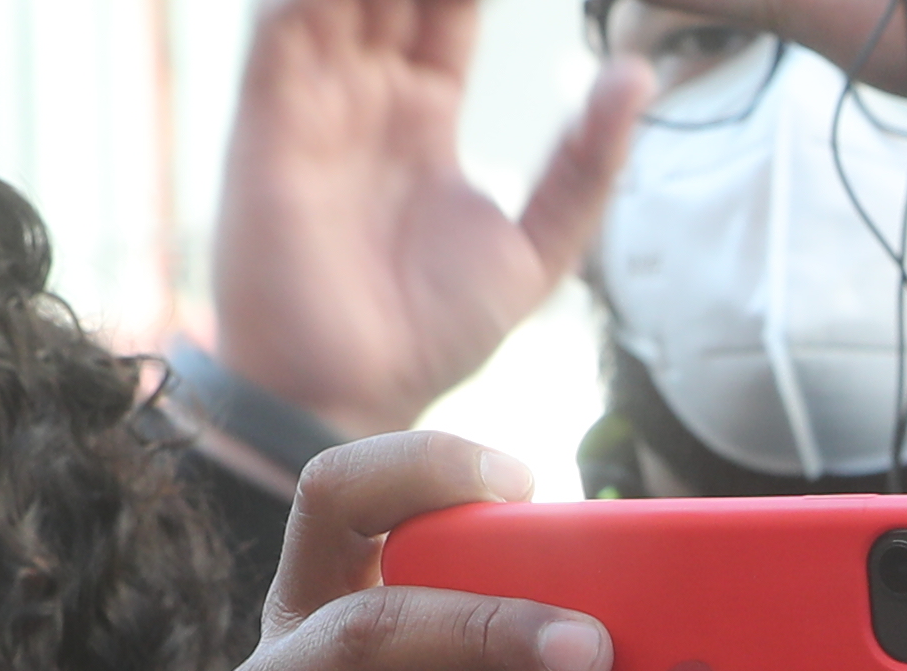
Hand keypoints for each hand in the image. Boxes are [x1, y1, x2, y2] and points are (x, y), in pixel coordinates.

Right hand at [216, 3, 650, 444]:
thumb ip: (585, 164)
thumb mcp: (538, 248)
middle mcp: (365, 91)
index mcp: (423, 109)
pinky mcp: (268, 115)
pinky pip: (283, 24)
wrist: (352, 395)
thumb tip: (638, 75)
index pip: (450, 3)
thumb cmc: (434, 335)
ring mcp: (314, 97)